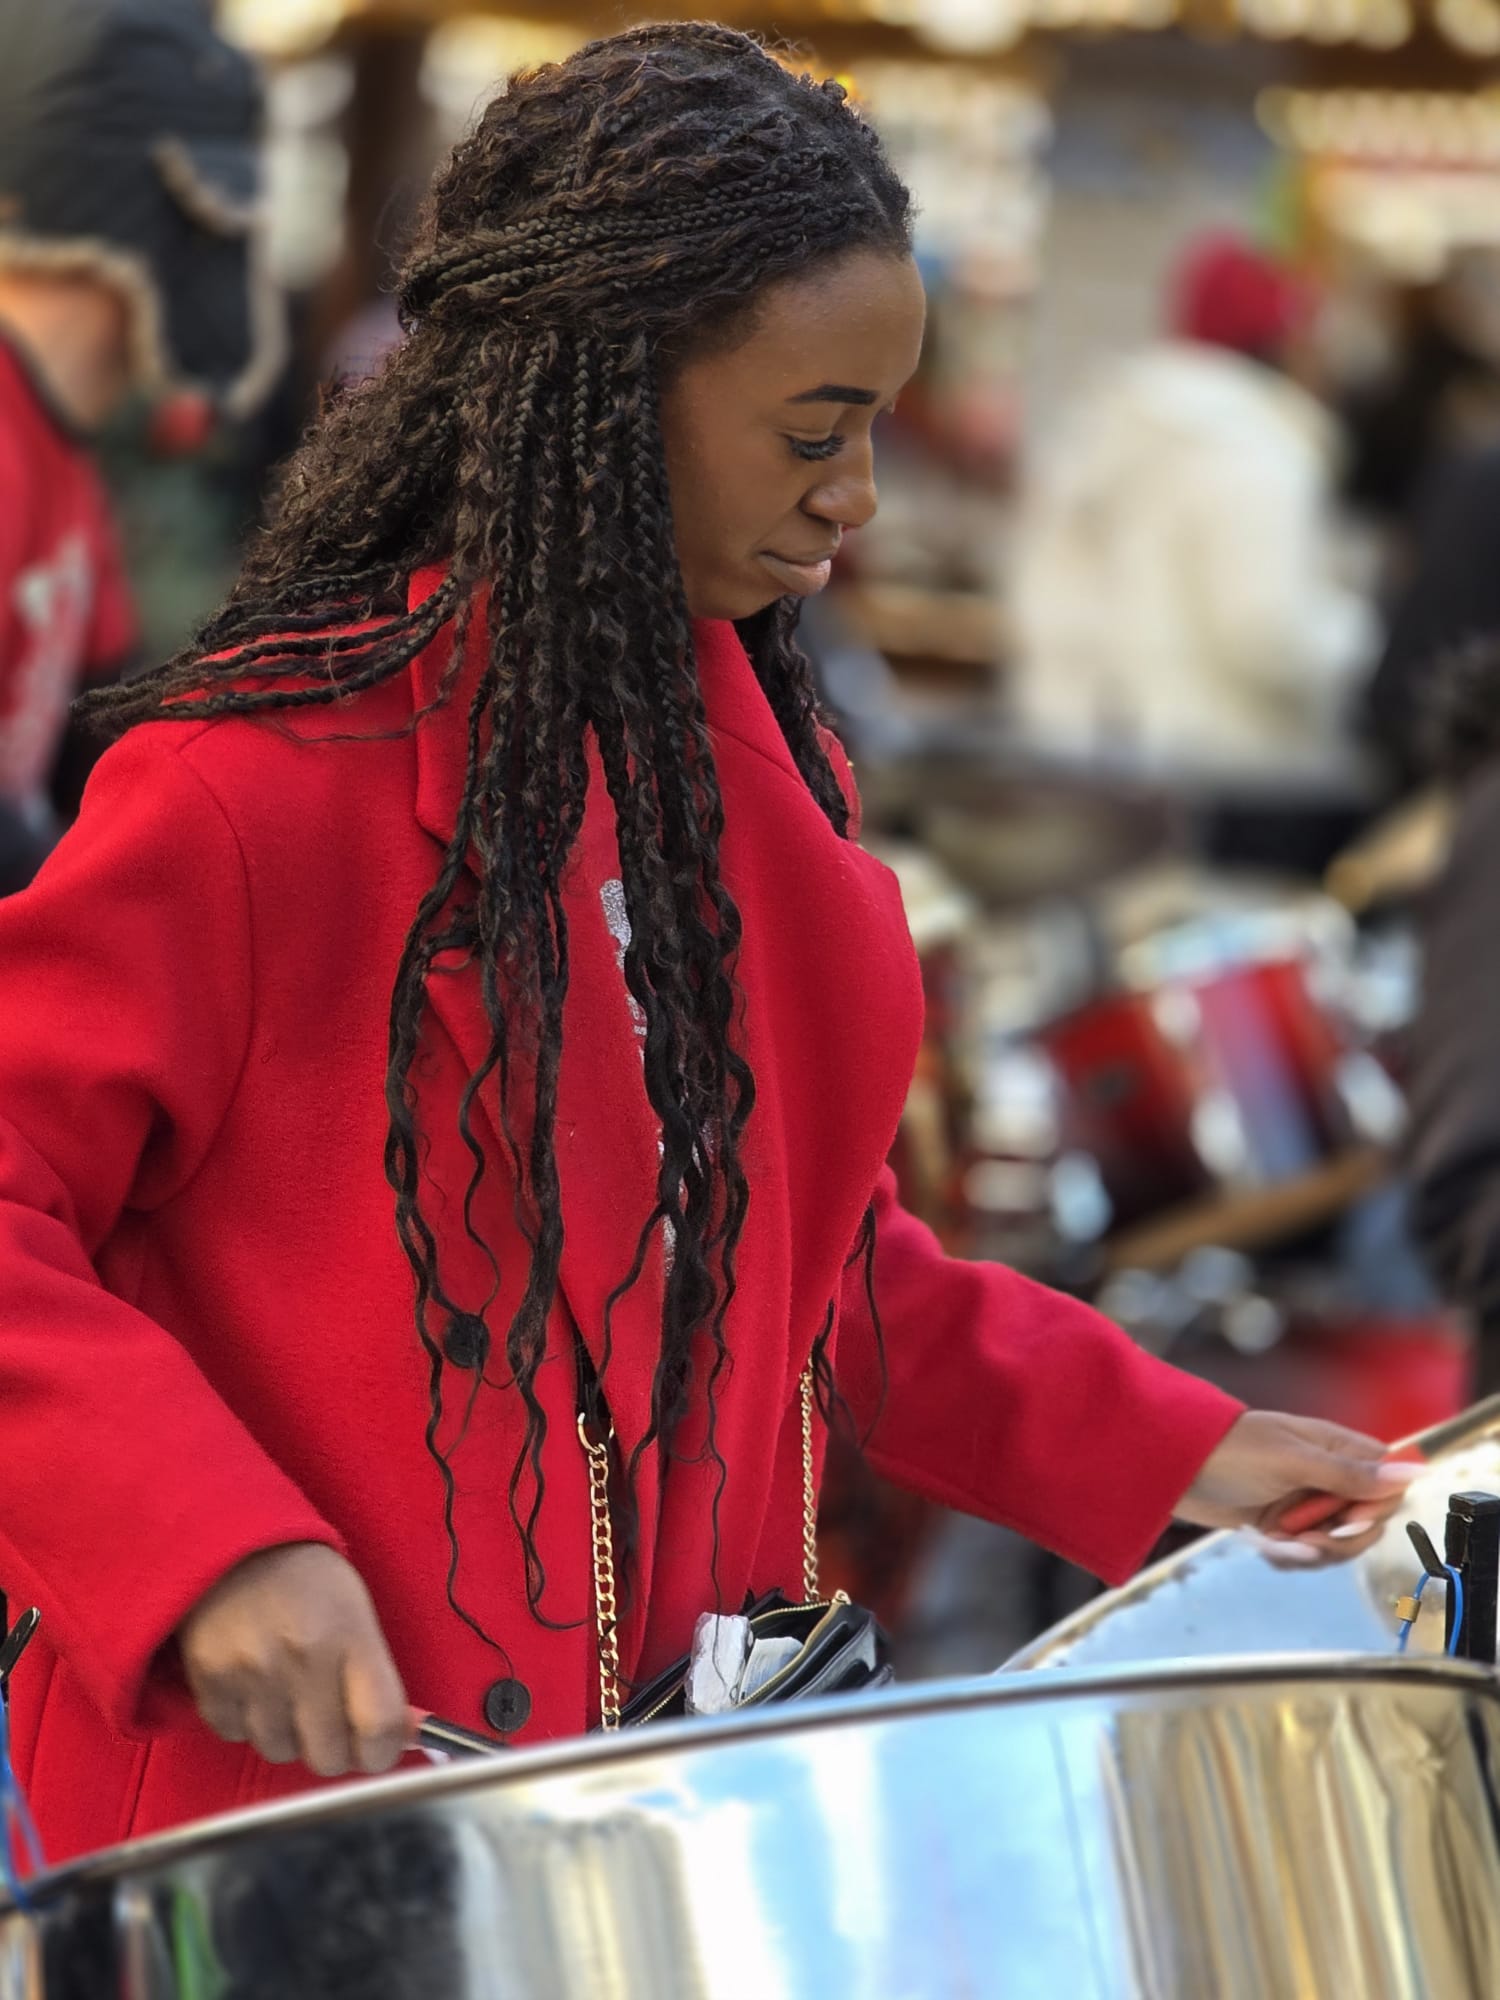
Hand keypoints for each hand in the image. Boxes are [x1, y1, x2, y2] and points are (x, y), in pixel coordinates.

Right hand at [178, 1543, 408, 1776]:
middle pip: (329, 1756)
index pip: (379, 1727)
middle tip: (330, 1723)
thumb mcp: (356, 1613)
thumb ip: (374, 1677)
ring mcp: (253, 1674)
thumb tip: (396, 1738)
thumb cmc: (308, 1579)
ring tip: (285, 1691)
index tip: (377, 1751)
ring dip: (287, 1734)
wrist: (235, 1541)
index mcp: (351, 1637)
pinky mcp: (210, 1682)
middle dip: (335, 1748)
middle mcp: (304, 1660)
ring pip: (279, 1751)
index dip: (383, 1753)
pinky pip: (234, 1735)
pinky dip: (245, 1720)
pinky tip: (251, 1683)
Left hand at [1176, 1410, 1418, 1560]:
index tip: (1350, 1519)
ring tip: (1278, 1542)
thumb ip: (1350, 1474)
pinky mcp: (1280, 1525)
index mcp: (1335, 1449)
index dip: (1376, 1507)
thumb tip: (1411, 1473)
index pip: (1386, 1482)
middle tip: (1304, 1537)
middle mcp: (1324, 1476)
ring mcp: (1302, 1502)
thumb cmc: (1228, 1450)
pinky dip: (1288, 1556)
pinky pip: (1303, 1553)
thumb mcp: (1292, 1461)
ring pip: (1335, 1543)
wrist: (1169, 1467)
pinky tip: (1265, 1547)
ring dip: (1310, 1551)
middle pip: (1365, 1522)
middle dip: (1338, 1539)